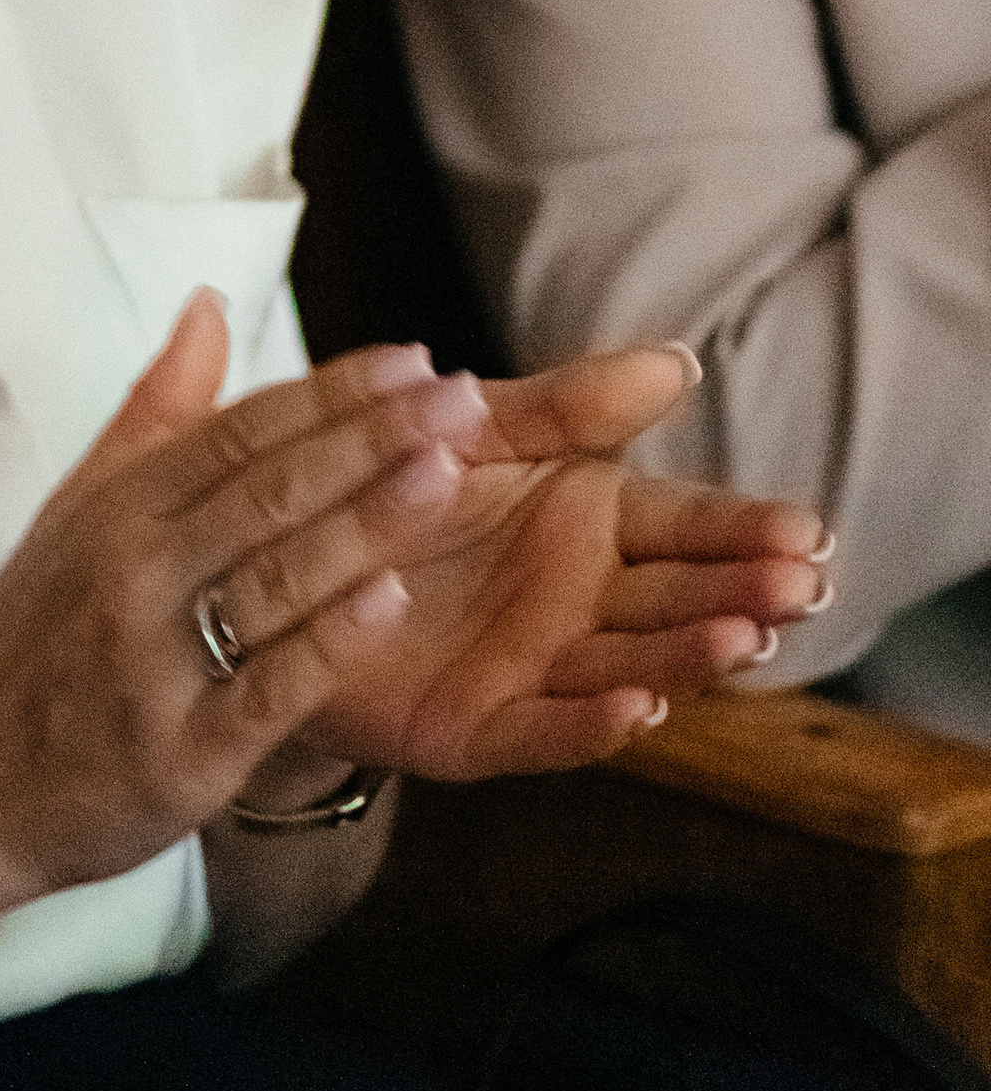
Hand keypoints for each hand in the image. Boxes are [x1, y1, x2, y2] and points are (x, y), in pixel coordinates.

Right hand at [0, 290, 482, 912]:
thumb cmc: (29, 639)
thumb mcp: (80, 507)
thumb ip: (158, 409)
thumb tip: (212, 305)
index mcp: (121, 505)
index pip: (242, 430)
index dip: (332, 392)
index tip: (414, 358)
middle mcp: (137, 571)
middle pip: (269, 489)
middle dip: (374, 439)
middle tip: (462, 398)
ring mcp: (156, 663)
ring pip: (275, 578)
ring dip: (366, 521)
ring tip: (446, 473)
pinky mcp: (177, 755)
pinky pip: (263, 689)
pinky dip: (327, 644)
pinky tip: (387, 600)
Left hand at [295, 353, 828, 780]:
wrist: (280, 558)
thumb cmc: (392, 484)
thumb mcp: (481, 428)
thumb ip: (572, 405)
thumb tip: (679, 360)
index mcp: (589, 524)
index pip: (687, 524)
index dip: (747, 530)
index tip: (810, 531)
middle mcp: (577, 604)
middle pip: (675, 598)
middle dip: (742, 594)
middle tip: (799, 588)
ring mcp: (533, 669)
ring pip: (628, 666)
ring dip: (687, 657)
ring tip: (741, 637)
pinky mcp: (474, 729)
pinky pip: (542, 730)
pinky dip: (593, 724)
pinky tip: (640, 709)